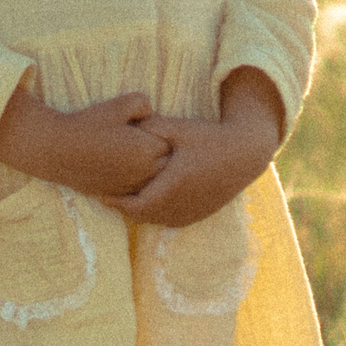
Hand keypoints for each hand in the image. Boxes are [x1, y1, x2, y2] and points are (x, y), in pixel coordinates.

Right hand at [0, 87, 169, 197]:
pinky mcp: (120, 196)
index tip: (148, 128)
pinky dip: (137, 180)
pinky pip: (140, 190)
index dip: (162, 133)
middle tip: (143, 140)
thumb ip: (145, 103)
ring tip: (133, 154)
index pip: (173, 143)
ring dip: (151, 169)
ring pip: (156, 180)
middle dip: (161, 153)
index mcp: (149, 151)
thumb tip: (154, 114)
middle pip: (168, 164)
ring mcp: (132, 187)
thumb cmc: (88, 125)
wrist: (58, 151)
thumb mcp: (119, 104)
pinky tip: (123, 167)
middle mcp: (144, 174)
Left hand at [102, 68, 283, 227]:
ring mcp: (191, 213)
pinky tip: (148, 198)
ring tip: (124, 196)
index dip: (115, 202)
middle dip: (124, 207)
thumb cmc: (208, 138)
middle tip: (108, 195)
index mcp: (173, 185)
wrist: (244, 155)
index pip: (134, 206)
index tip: (102, 193)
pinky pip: (168, 220)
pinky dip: (155, 212)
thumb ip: (150, 127)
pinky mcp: (197, 215)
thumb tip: (124, 125)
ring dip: (139, 211)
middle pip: (141, 216)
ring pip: (154, 220)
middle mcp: (181, 205)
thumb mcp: (178, 128)